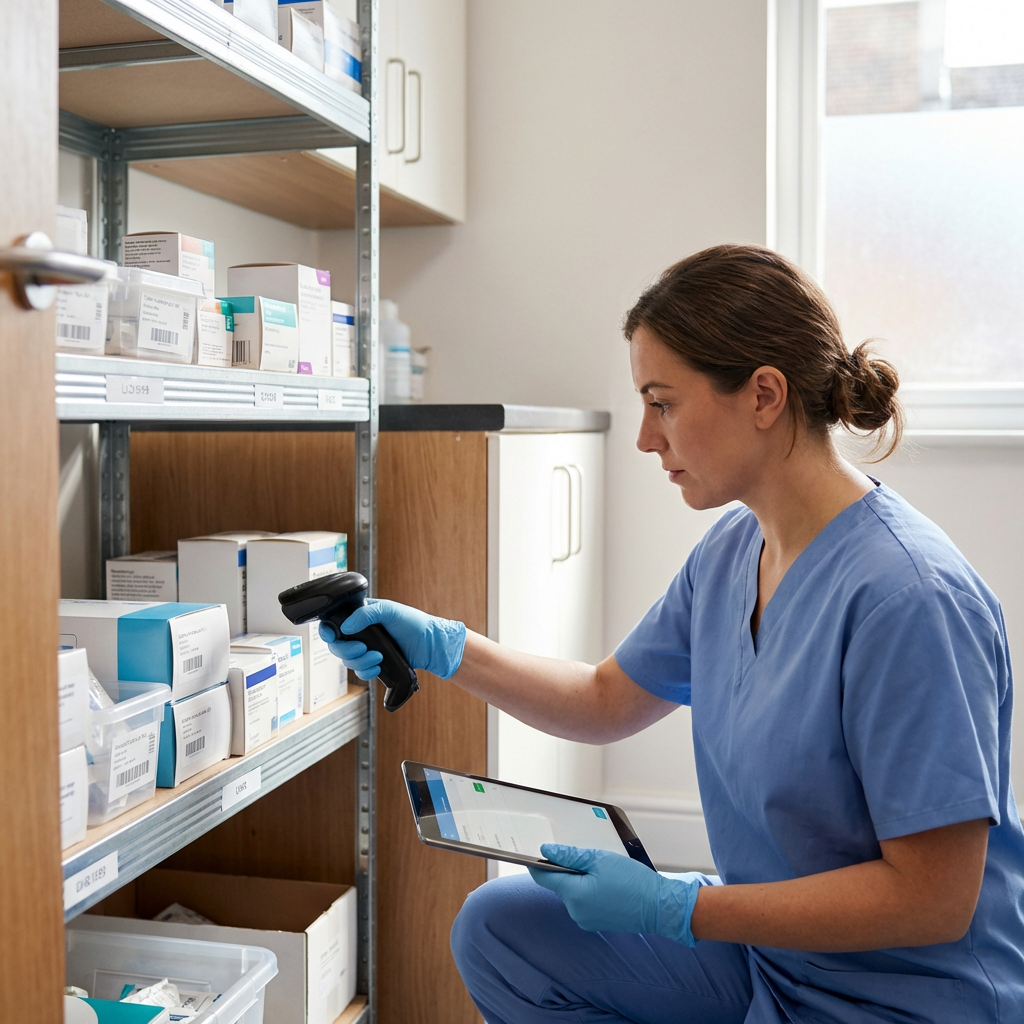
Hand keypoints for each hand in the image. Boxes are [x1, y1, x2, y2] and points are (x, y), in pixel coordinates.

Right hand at [319, 598, 466, 679]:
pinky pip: (360, 672)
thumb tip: (346, 626)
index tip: (332, 636)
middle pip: (337, 645)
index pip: (334, 622)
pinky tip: (378, 667)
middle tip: (363, 649)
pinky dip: (366, 672)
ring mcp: (367, 649)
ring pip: (347, 661)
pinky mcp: (374, 664)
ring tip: (378, 657)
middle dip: (347, 650)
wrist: (430, 645)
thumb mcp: (390, 610)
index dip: (327, 631)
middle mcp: (361, 633)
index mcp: (361, 616)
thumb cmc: (413, 623)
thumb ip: (366, 614)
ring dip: (360, 662)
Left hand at [527, 844, 700, 944]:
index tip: (534, 850)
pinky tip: (607, 882)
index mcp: (573, 895)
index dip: (537, 862)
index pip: (544, 877)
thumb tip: (546, 850)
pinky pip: (585, 901)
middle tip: (586, 855)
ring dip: (581, 879)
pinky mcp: (596, 922)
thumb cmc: (632, 881)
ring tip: (602, 869)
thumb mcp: (600, 860)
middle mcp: (576, 911)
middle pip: (560, 884)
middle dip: (568, 868)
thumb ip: (570, 856)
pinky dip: (590, 889)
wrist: (660, 907)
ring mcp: (586, 920)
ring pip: (573, 892)